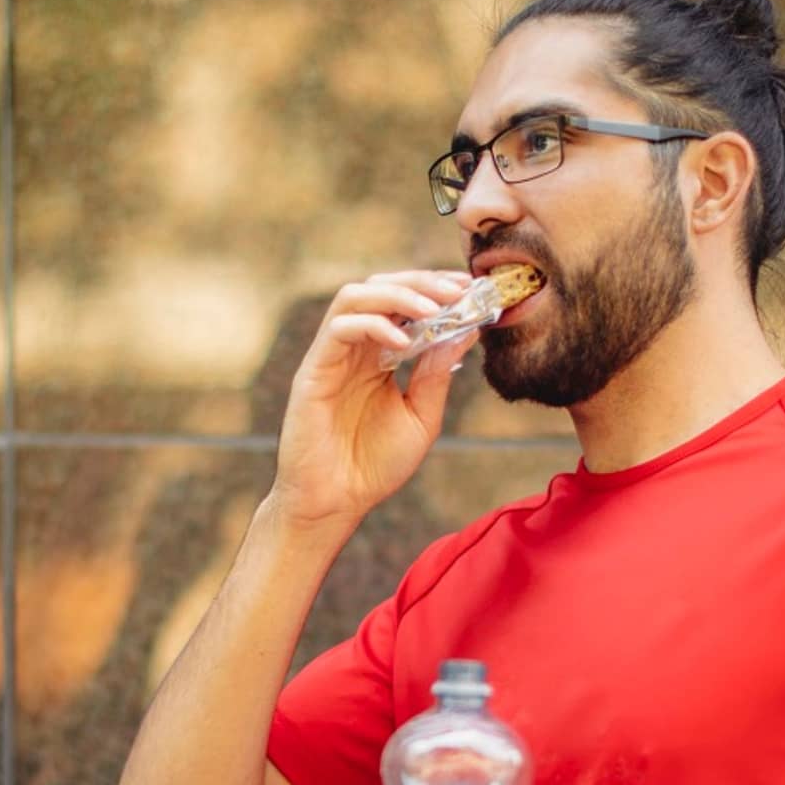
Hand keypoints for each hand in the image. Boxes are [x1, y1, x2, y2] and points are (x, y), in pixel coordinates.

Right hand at [268, 271, 480, 529]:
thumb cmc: (375, 466)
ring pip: (355, 297)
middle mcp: (354, 349)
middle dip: (421, 282)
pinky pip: (339, 328)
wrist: (338, 502)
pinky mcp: (314, 371)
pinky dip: (373, 325)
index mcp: (379, 356)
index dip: (435, 287)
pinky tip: (404, 342)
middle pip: (380, 287)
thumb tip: (466, 330)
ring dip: (398, 295)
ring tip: (433, 308)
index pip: (403, 303)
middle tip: (457, 289)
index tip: (470, 287)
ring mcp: (332, 356)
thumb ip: (438, 373)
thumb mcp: (422, 416)